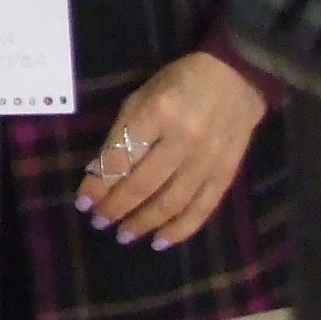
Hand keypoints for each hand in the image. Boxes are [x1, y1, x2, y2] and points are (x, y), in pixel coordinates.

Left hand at [75, 51, 266, 250]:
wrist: (237, 78)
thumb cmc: (179, 82)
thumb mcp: (142, 95)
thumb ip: (122, 132)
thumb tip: (98, 170)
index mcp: (157, 113)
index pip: (121, 158)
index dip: (99, 185)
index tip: (83, 203)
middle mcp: (184, 138)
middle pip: (143, 184)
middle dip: (116, 208)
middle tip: (99, 222)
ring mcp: (208, 159)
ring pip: (171, 202)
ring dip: (143, 223)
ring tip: (123, 235)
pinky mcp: (227, 173)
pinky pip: (202, 209)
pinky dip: (180, 230)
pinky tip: (160, 241)